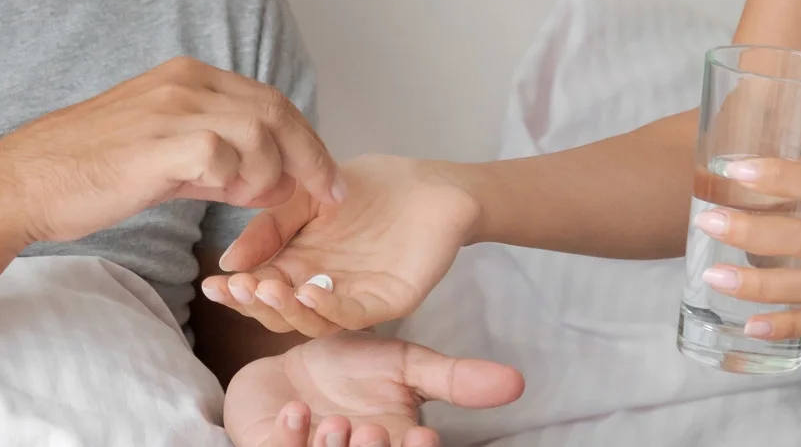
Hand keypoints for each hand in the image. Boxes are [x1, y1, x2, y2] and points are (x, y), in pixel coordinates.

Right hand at [0, 57, 340, 246]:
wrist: (27, 181)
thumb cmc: (88, 173)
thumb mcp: (164, 158)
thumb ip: (219, 165)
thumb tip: (272, 182)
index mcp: (186, 79)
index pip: (269, 100)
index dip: (307, 139)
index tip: (326, 178)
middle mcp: (184, 83)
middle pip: (276, 110)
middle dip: (310, 156)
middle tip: (325, 195)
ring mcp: (172, 108)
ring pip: (259, 130)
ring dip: (268, 173)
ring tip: (246, 199)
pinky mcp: (160, 141)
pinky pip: (225, 156)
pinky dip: (236, 181)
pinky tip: (223, 199)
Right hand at [202, 156, 478, 335]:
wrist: (430, 183)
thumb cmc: (369, 186)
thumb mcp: (305, 197)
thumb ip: (269, 227)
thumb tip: (228, 262)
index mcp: (299, 266)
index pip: (260, 287)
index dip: (236, 290)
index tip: (212, 284)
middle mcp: (322, 289)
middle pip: (279, 311)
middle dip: (254, 303)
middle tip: (234, 288)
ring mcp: (353, 299)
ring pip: (311, 321)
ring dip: (285, 309)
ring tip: (265, 287)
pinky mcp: (386, 303)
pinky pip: (352, 316)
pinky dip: (327, 309)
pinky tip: (306, 293)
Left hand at [223, 332, 522, 446]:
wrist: (283, 361)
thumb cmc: (348, 367)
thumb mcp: (406, 365)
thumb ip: (455, 378)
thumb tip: (518, 382)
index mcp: (393, 445)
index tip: (422, 435)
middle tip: (370, 432)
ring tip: (336, 422)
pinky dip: (290, 437)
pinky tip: (295, 410)